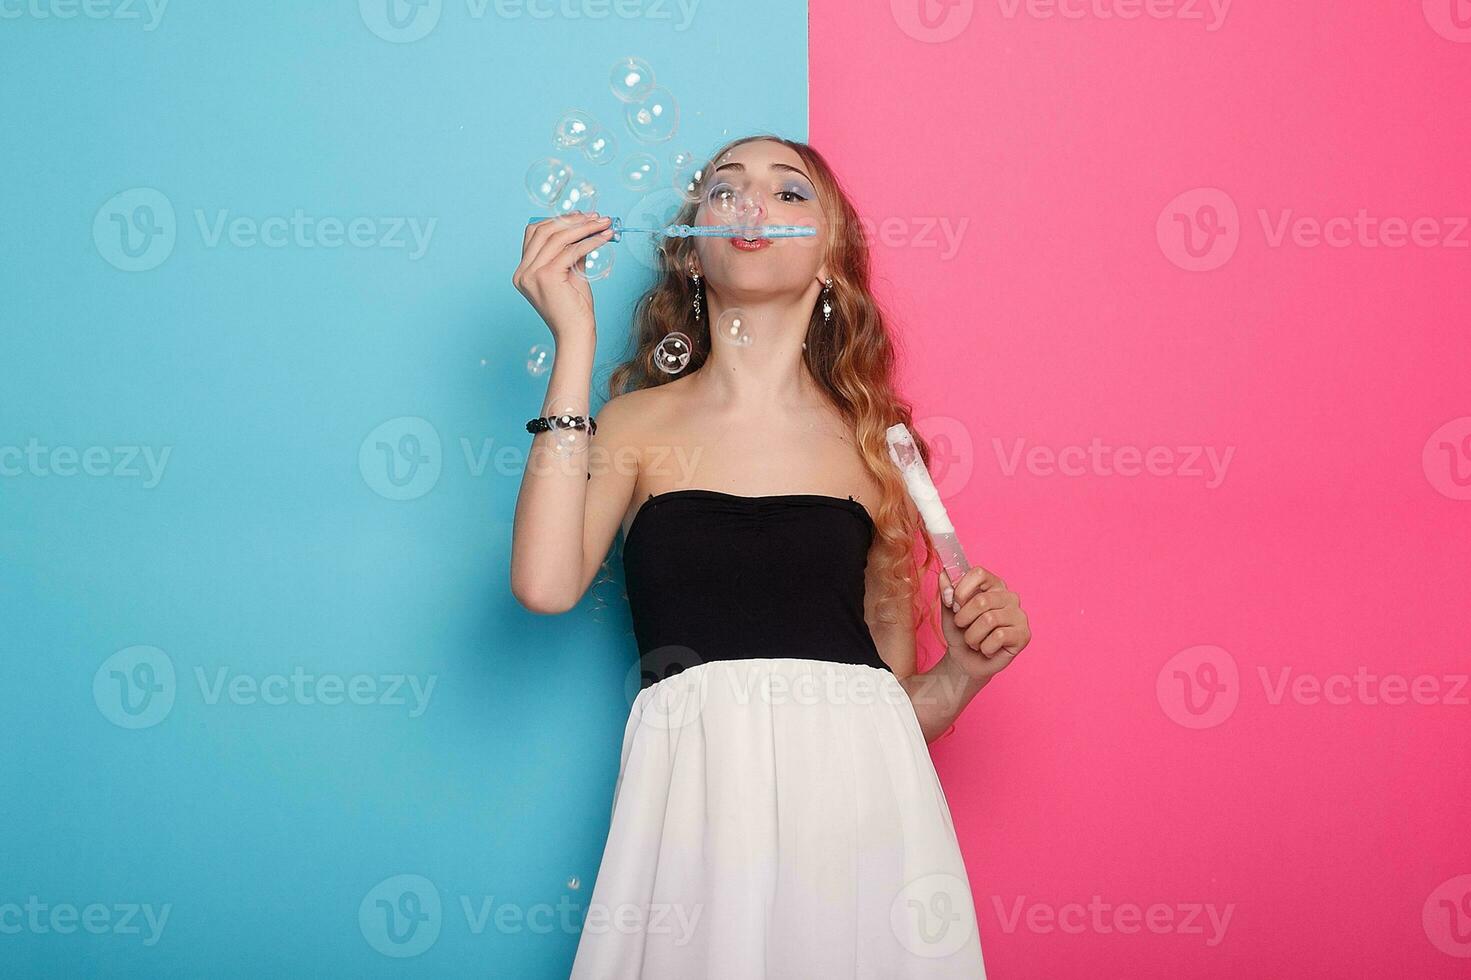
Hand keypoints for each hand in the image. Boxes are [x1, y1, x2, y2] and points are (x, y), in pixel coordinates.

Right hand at [512, 211, 613, 341]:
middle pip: (544, 230)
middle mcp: (523, 272)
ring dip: (584, 227)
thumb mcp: (572, 274)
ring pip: (558, 237)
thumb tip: (585, 228)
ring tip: (604, 224)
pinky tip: (604, 238)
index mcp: (523, 271)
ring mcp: (531, 274)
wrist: (575, 335)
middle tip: (596, 217)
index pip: (535, 234)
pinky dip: (590, 241)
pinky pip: (571, 250)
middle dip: (572, 220)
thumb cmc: (575, 310)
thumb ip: (572, 252)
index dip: (558, 221)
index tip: (581, 216)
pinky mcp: (546, 276)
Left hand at [939, 564, 1030, 682]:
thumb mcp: (948, 610)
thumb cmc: (959, 632)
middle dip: (963, 618)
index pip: (979, 573)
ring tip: (974, 641)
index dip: (961, 590)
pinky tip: (987, 649)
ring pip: (989, 620)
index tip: (954, 604)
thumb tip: (945, 574)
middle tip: (963, 627)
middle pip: (982, 600)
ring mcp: (1020, 615)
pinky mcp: (1024, 635)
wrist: (964, 661)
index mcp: (993, 585)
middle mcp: (1009, 596)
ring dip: (972, 636)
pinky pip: (999, 637)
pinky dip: (985, 647)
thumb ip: (946, 590)